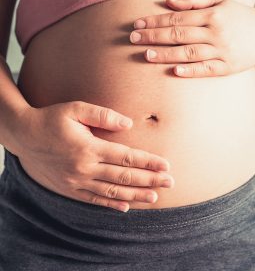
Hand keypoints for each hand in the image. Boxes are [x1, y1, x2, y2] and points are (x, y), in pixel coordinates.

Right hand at [14, 102, 174, 211]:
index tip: (166, 165)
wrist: (24, 136)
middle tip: (170, 182)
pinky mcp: (69, 189)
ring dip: (135, 196)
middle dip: (150, 180)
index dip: (148, 162)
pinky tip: (125, 207)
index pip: (126, 158)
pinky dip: (111, 205)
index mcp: (89, 148)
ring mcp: (76, 181)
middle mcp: (84, 168)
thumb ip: (103, 115)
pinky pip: (93, 200)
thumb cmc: (52, 119)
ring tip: (155, 198)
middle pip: (124, 177)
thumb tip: (128, 123)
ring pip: (112, 192)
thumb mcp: (75, 109)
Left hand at [130, 0, 254, 76]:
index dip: (155, 21)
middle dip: (154, 36)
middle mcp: (217, 32)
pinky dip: (190, 70)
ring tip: (146, 55)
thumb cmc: (241, 16)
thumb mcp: (221, 1)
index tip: (137, 25)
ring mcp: (223, 51)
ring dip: (166, 54)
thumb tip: (168, 1)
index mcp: (213, 14)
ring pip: (189, 52)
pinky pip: (207, 69)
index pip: (178, 18)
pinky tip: (174, 71)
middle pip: (179, 34)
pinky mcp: (229, 67)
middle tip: (133, 39)